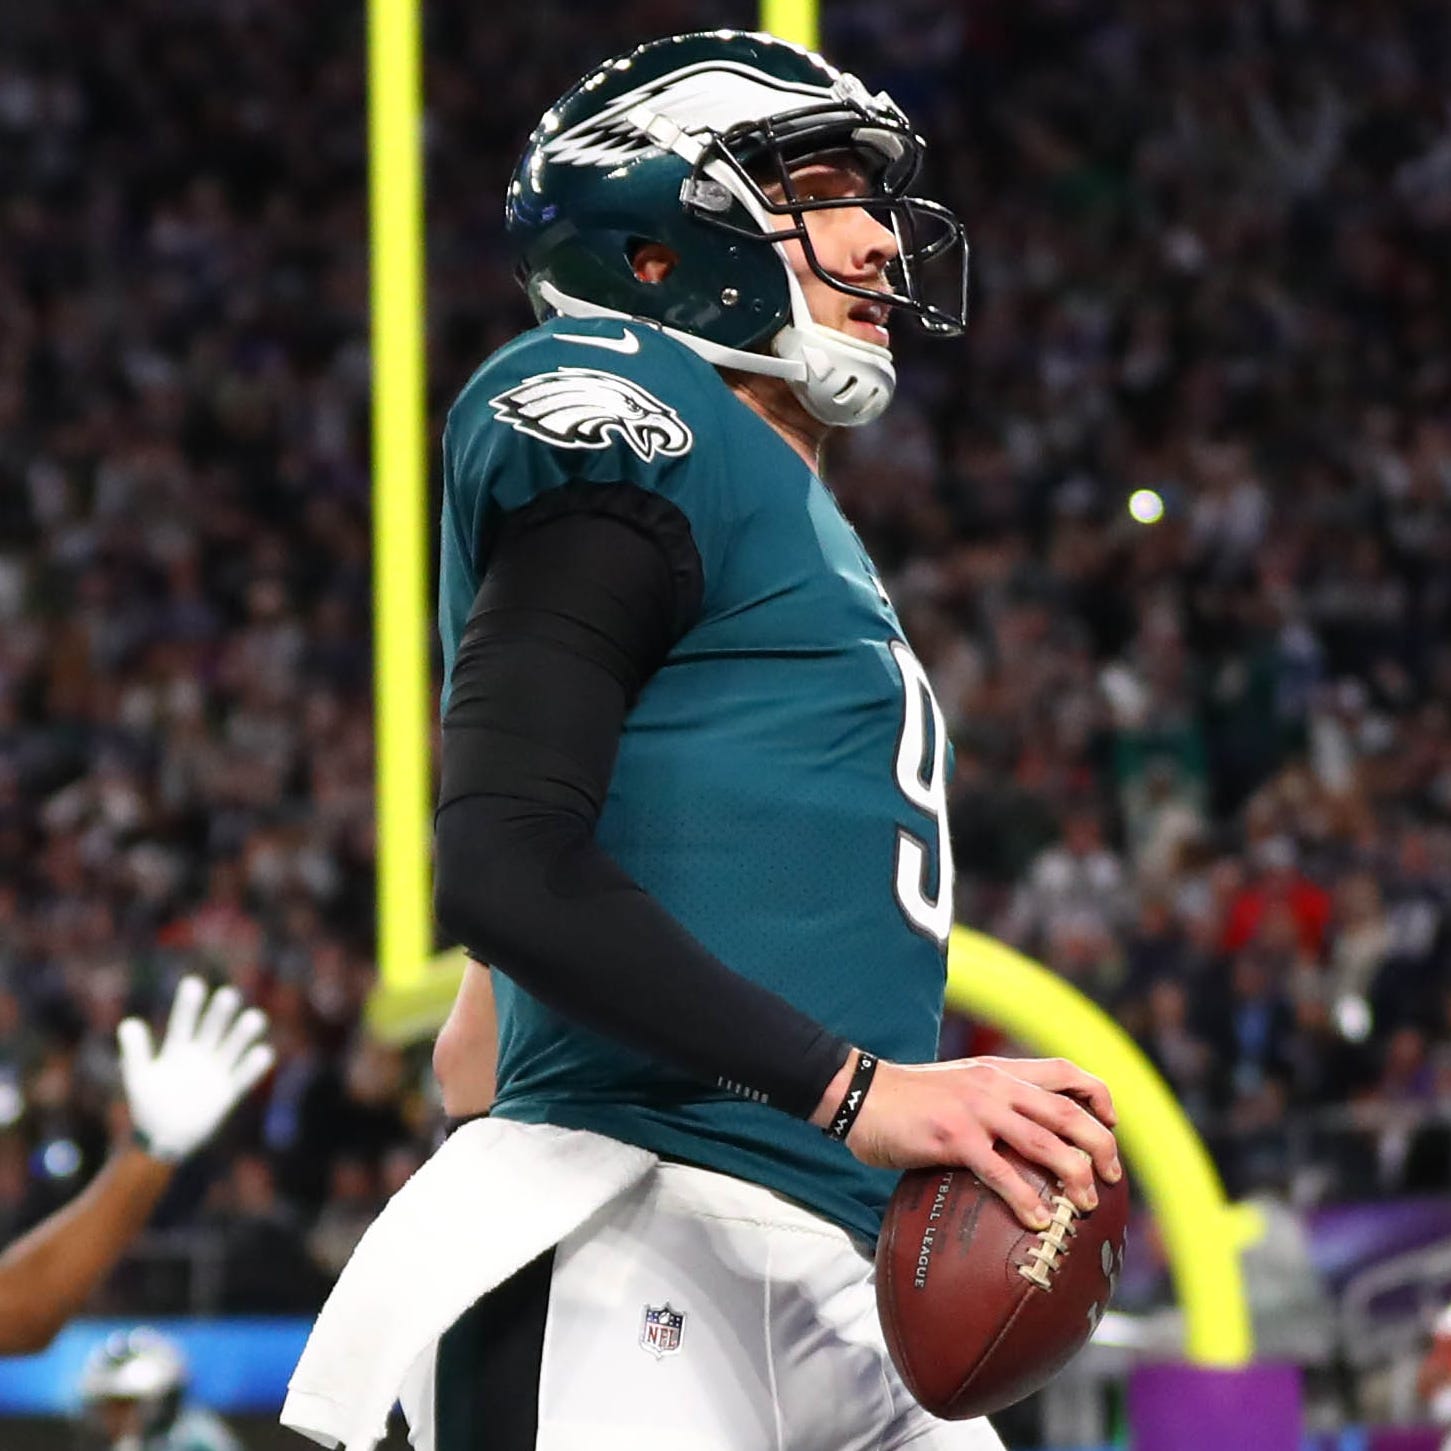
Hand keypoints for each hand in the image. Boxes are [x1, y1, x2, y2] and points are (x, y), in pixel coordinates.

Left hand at [118, 977, 275, 1162]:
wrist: (162, 1141)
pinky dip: (254, 1066)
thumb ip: (135, 1051)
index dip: (189, 1004)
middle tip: (228, 996)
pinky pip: (244, 1077)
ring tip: (254, 1018)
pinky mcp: (228, 1092)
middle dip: (220, 1013)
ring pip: (233, 1047)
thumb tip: (129, 1023)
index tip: (194, 984)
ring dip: (243, 1034)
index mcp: (178, 1049)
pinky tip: (262, 1053)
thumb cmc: (147, 1107)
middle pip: (213, 1029)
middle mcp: (200, 1055)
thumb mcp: (139, 1078)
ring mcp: (216, 1072)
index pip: (184, 1022)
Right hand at [816, 1053, 1119, 1230]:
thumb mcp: (958, 1084)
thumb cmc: (907, 1099)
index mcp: (998, 1070)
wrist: (860, 1094)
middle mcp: (995, 1085)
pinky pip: (1001, 1172)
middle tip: (1112, 1177)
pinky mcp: (954, 1137)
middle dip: (1101, 1145)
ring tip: (1086, 1204)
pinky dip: (1026, 1199)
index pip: (1064, 1071)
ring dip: (1075, 1175)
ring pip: (1046, 1141)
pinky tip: (1038, 1220)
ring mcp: (976, 1110)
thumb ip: (991, 1099)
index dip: (1097, 1095)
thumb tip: (1023, 1134)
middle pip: (1069, 1110)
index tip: (1111, 1123)